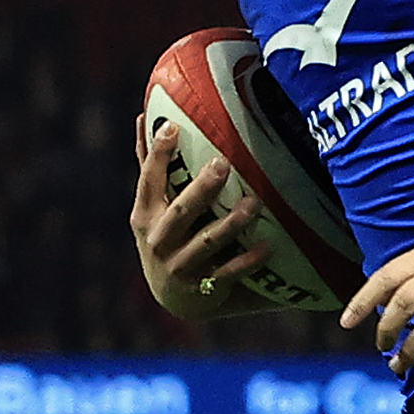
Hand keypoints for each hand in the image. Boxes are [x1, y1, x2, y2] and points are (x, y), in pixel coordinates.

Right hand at [128, 122, 271, 322]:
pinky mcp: (204, 288)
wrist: (173, 298)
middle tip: (222, 164)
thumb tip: (145, 116)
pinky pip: (229, 272)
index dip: (158, 155)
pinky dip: (248, 261)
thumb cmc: (166, 237)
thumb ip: (151, 167)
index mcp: (145, 216)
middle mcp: (158, 241)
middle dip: (201, 190)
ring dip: (231, 223)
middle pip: (181, 212)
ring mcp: (181, 266)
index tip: (172, 128)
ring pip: (207, 242)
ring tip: (254, 203)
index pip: (148, 181)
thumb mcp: (151, 207)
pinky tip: (267, 246)